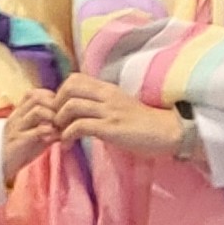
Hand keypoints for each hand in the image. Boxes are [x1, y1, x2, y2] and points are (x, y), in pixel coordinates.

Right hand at [1, 88, 60, 181]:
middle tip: (63, 119)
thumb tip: (71, 124)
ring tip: (59, 128)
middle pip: (38, 97)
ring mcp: (17, 128)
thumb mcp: (37, 136)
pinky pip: (36, 131)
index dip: (50, 97)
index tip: (60, 110)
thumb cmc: (20, 151)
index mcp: (19, 113)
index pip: (34, 93)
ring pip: (38, 111)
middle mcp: (17, 117)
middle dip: (55, 105)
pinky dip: (50, 132)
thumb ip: (51, 128)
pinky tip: (55, 139)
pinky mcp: (18, 142)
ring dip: (54, 117)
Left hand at [53, 72, 187, 157]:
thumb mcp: (120, 105)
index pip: (74, 78)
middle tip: (56, 123)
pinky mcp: (111, 128)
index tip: (60, 111)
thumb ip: (102, 102)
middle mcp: (107, 95)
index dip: (60, 93)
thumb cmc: (144, 122)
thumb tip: (80, 108)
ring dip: (59, 122)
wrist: (167, 132)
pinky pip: (80, 127)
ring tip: (60, 135)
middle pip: (68, 88)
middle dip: (55, 106)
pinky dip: (68, 136)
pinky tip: (68, 145)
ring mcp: (109, 111)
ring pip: (71, 106)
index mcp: (108, 88)